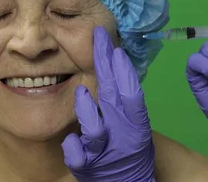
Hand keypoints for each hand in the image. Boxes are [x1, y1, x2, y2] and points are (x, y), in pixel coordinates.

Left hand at [62, 26, 155, 181]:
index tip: (115, 48)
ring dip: (87, 107)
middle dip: (105, 65)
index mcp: (136, 125)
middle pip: (114, 97)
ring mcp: (103, 152)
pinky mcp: (86, 167)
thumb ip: (122, 101)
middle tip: (98, 39)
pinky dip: (73, 144)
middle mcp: (122, 137)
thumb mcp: (132, 125)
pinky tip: (71, 138)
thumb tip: (112, 65)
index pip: (132, 93)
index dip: (124, 71)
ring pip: (95, 128)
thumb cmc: (127, 151)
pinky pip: (76, 153)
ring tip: (80, 90)